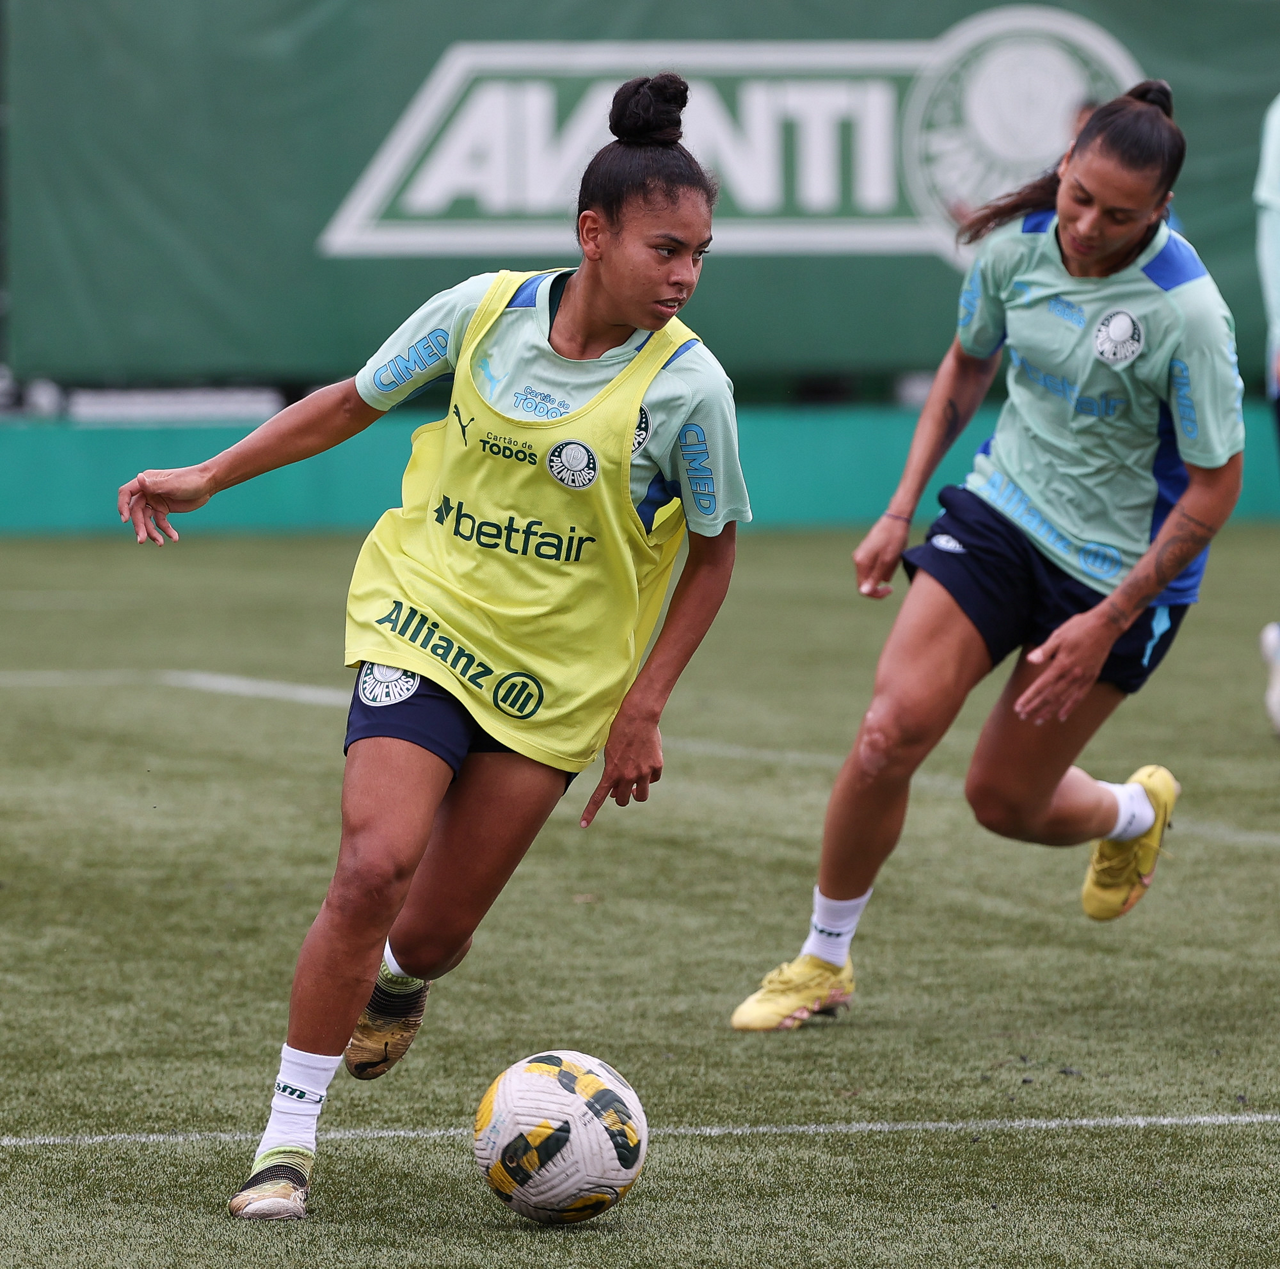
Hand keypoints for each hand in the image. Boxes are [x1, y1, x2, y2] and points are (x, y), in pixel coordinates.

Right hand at [117, 466, 216, 544]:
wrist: (207, 484)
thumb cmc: (190, 480)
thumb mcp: (173, 484)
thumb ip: (155, 485)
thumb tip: (138, 478)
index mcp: (145, 482)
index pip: (126, 493)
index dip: (123, 506)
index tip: (125, 520)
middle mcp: (147, 492)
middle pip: (136, 511)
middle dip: (139, 526)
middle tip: (141, 540)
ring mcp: (155, 501)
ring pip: (147, 519)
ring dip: (152, 532)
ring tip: (160, 543)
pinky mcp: (164, 509)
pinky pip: (160, 522)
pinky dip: (166, 531)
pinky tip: (174, 538)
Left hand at [579, 707, 662, 827]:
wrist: (638, 716)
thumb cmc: (620, 731)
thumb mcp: (610, 752)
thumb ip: (612, 773)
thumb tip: (616, 792)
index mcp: (611, 772)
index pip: (598, 797)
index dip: (590, 812)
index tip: (583, 825)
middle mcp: (628, 776)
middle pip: (623, 800)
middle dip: (621, 797)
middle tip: (621, 789)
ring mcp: (643, 773)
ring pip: (641, 796)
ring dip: (637, 792)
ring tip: (635, 784)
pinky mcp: (656, 767)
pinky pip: (653, 780)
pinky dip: (649, 776)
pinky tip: (646, 764)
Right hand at [853, 515, 910, 598]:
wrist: (896, 519)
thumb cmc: (893, 539)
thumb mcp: (887, 561)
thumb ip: (875, 577)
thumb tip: (864, 591)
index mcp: (861, 563)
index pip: (863, 589)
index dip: (876, 593)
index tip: (890, 589)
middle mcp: (858, 559)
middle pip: (867, 581)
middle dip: (881, 581)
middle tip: (895, 570)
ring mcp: (861, 554)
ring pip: (872, 573)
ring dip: (885, 571)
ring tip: (895, 558)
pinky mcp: (867, 550)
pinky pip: (874, 564)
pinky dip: (884, 564)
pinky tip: (893, 554)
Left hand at [1015, 609, 1116, 723]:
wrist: (1105, 626)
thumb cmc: (1078, 628)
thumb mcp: (1058, 635)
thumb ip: (1044, 651)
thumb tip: (1030, 660)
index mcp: (1062, 664)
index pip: (1041, 685)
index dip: (1029, 697)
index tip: (1018, 707)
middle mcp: (1072, 674)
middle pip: (1051, 696)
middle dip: (1035, 707)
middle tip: (1023, 717)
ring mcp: (1083, 678)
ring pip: (1064, 699)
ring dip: (1049, 711)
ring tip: (1038, 721)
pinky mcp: (1091, 678)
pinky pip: (1079, 697)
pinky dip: (1070, 708)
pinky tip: (1061, 717)